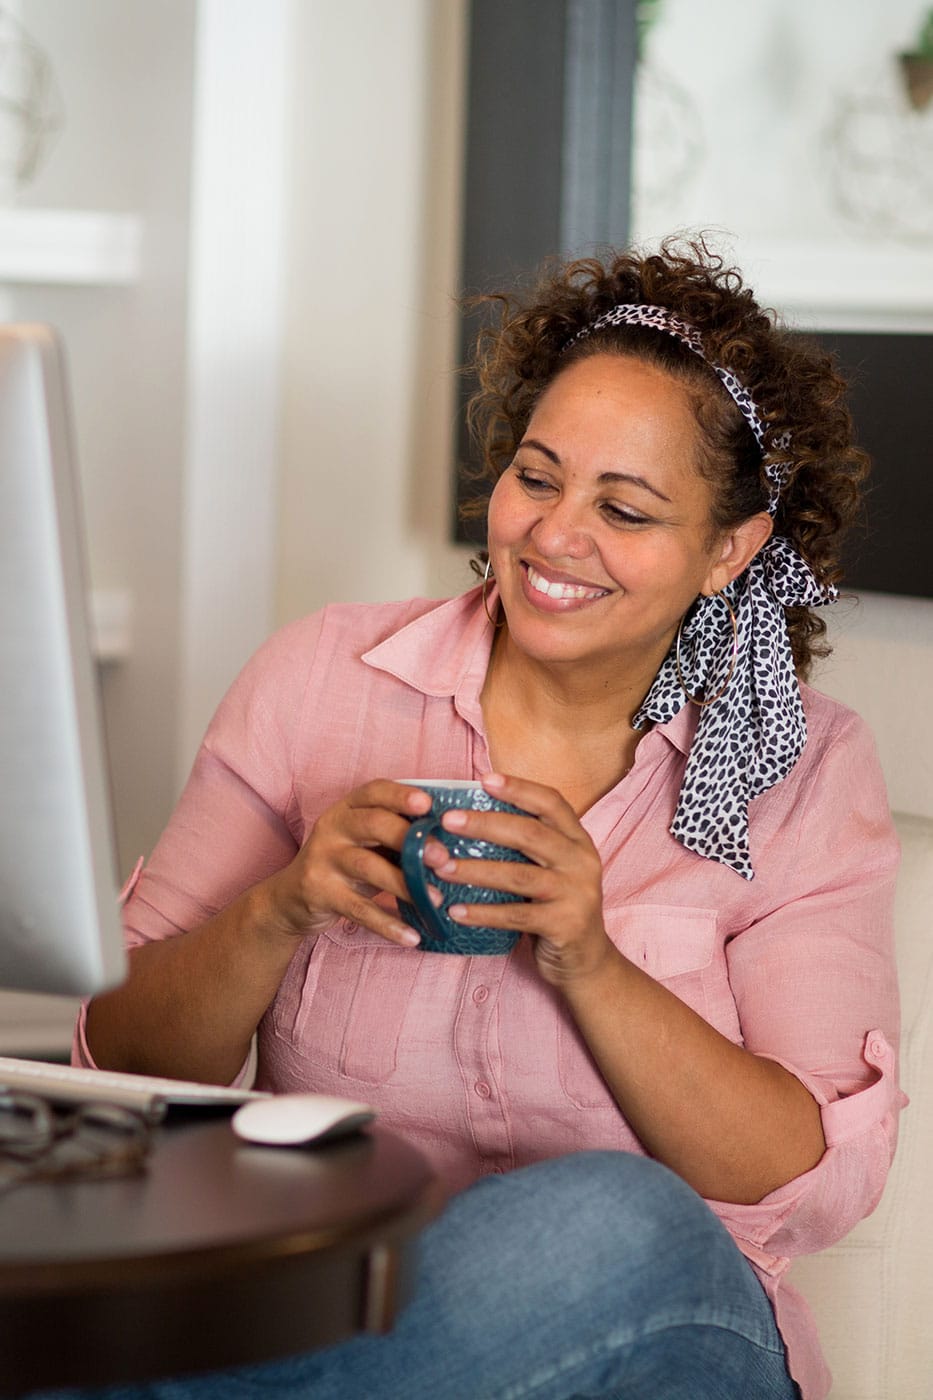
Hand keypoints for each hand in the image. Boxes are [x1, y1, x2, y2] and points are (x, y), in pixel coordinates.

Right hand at [269, 780, 432, 946]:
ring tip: (435, 900)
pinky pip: (359, 909)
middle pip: (374, 824)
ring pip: (368, 867)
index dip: (401, 795)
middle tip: (443, 858)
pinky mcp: (320, 893)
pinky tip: (412, 936)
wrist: (290, 898)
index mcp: (347, 809)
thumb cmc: (343, 864)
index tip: (428, 805)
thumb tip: (449, 842)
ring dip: (406, 884)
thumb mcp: (364, 842)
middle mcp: (332, 827)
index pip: (374, 791)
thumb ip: (396, 836)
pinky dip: (387, 924)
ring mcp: (323, 859)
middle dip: (411, 839)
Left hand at [422, 773, 613, 985]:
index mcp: (578, 841)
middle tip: (448, 821)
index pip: (552, 802)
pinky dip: (483, 913)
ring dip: (476, 870)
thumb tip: (469, 819)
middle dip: (485, 824)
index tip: (484, 779)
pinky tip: (455, 911)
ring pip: (520, 876)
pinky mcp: (566, 926)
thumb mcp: (553, 870)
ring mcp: (577, 894)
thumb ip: (528, 847)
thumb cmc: (557, 908)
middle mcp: (582, 862)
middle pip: (531, 834)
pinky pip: (516, 917)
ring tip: (441, 866)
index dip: (519, 788)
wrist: (588, 962)